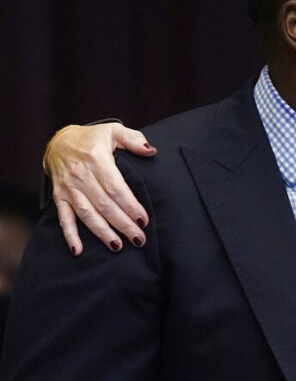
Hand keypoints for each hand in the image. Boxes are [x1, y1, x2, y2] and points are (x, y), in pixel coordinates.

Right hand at [45, 123, 156, 254]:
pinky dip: (70, 235)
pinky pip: (64, 218)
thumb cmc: (92, 138)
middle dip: (122, 224)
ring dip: (101, 232)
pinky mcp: (59, 197)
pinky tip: (78, 250)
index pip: (115, 187)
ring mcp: (68, 188)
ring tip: (117, 246)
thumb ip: (133, 139)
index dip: (129, 205)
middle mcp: (81, 176)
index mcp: (96, 159)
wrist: (59, 142)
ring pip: (86, 214)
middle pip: (104, 205)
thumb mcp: (114, 130)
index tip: (143, 220)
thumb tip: (151, 151)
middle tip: (139, 239)